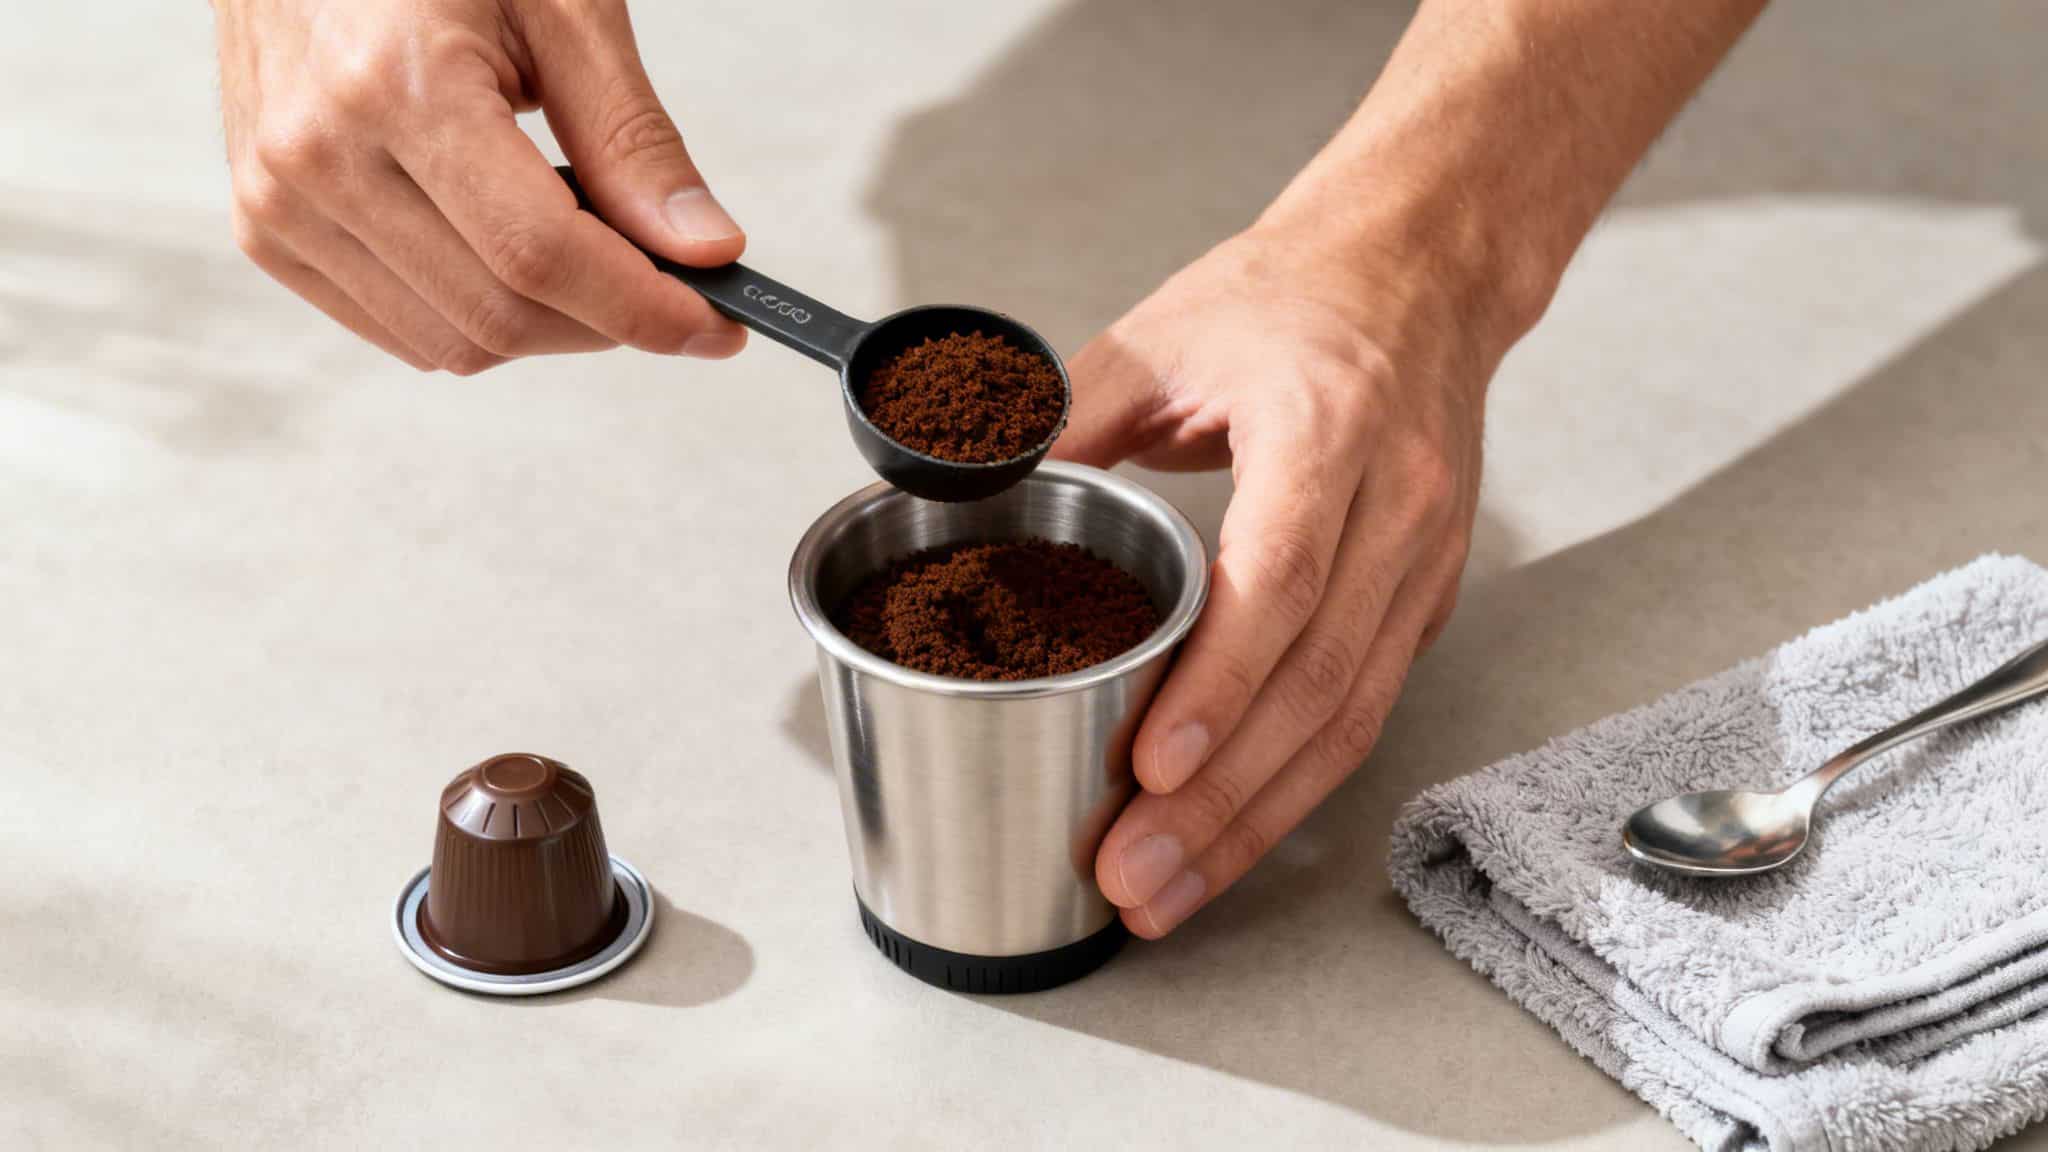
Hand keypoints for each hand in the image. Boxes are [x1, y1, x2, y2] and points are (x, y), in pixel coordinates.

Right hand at [213, 0, 746, 372]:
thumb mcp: (562, 7)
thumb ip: (630, 137)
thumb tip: (704, 250)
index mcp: (395, 85)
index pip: (540, 255)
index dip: (644, 307)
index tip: (717, 326)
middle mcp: (318, 156)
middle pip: (502, 316)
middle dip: (609, 323)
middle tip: (674, 291)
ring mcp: (279, 201)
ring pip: (454, 343)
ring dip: (549, 326)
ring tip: (587, 246)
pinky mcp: (267, 230)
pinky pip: (401, 330)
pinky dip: (479, 317)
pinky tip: (513, 253)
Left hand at [1057, 225, 1493, 936]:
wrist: (1420, 272)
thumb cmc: (1293, 297)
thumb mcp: (1162, 335)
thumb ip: (1060, 418)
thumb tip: (961, 487)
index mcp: (1325, 424)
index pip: (1281, 576)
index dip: (1218, 683)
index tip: (1151, 767)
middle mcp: (1393, 502)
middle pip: (1316, 680)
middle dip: (1221, 796)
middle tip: (1131, 872)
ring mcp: (1422, 559)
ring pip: (1349, 718)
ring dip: (1257, 820)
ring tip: (1169, 889)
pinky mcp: (1424, 599)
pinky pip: (1365, 709)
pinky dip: (1295, 784)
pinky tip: (1231, 834)